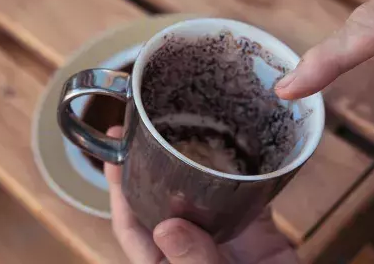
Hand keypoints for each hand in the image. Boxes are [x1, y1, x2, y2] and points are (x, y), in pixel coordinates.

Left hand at [105, 127, 297, 263]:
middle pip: (163, 201)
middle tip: (141, 125)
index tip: (113, 155)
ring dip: (196, 162)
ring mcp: (226, 240)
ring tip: (185, 124)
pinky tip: (242, 144)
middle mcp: (192, 248)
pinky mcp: (260, 234)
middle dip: (151, 164)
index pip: (132, 226)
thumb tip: (166, 228)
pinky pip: (249, 196)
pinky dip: (247, 171)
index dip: (119, 191)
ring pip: (205, 194)